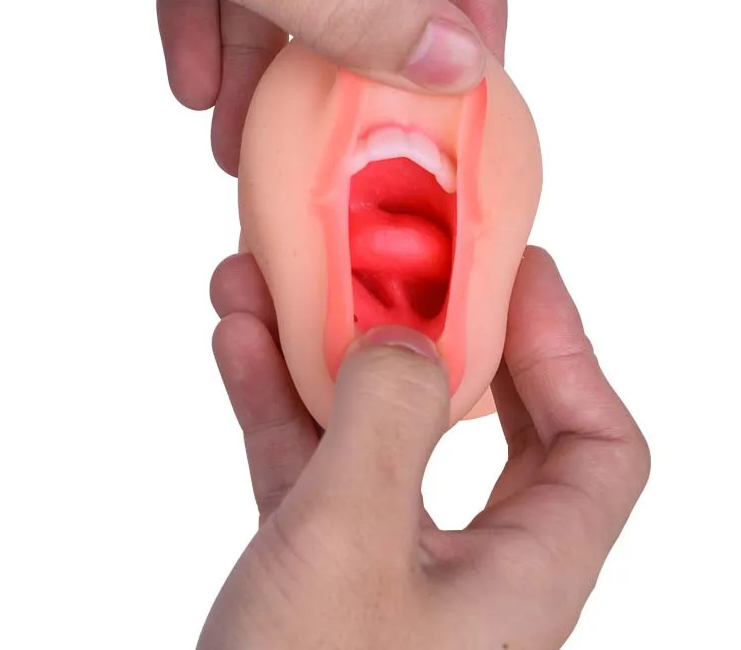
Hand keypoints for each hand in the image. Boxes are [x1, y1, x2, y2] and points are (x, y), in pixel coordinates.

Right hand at [205, 248, 649, 649]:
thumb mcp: (350, 550)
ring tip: (270, 279)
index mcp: (523, 572)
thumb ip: (385, 426)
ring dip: (320, 352)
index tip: (516, 268)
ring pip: (370, 429)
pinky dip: (273, 399)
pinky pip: (304, 460)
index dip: (567, 347)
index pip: (597, 444)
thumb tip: (404, 339)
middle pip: (484, 422)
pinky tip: (237, 338)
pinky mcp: (315, 563)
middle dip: (437, 332)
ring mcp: (385, 560)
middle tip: (401, 261)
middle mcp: (466, 563)